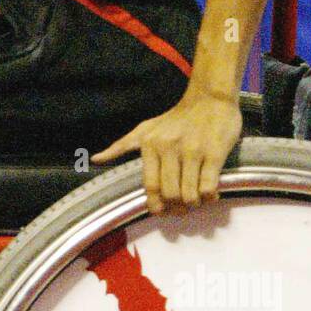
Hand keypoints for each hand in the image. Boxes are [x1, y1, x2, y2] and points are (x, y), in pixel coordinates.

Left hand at [90, 91, 242, 213]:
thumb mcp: (144, 129)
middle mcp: (170, 148)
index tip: (161, 212)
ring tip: (195, 201)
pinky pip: (208, 187)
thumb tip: (95, 159)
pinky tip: (210, 193)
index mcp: (150, 144)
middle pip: (170, 193)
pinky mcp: (215, 153)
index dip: (156, 204)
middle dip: (177, 208)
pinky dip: (209, 196)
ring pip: (189, 194)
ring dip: (193, 204)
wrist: (209, 98)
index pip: (150, 185)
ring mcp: (193, 151)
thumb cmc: (175, 118)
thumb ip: (121, 146)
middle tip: (182, 209)